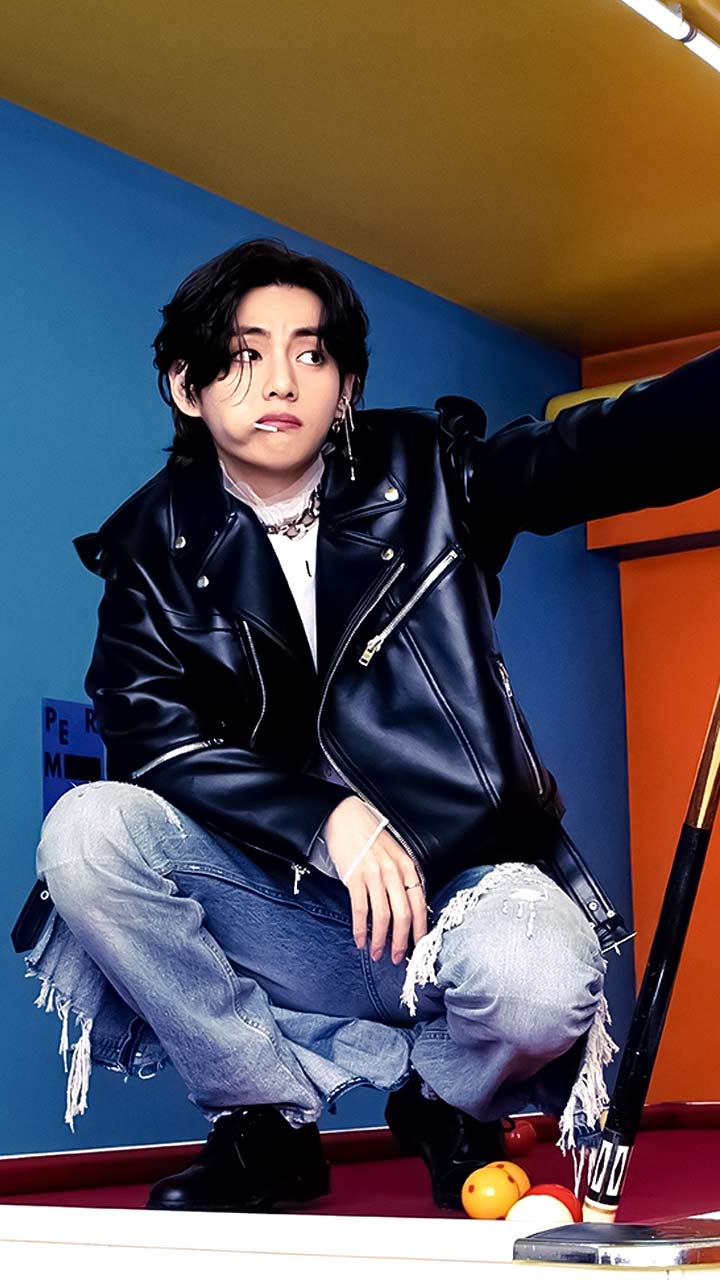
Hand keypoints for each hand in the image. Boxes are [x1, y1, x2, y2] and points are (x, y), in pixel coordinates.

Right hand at [324, 796, 427, 964]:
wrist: (346, 818)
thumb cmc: (370, 838)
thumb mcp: (394, 854)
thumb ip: (401, 878)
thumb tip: (407, 910)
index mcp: (407, 866)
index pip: (419, 904)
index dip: (419, 930)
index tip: (418, 948)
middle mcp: (393, 872)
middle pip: (402, 915)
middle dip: (401, 942)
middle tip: (397, 958)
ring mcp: (373, 874)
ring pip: (382, 916)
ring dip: (380, 940)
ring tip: (376, 953)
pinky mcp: (354, 877)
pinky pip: (360, 909)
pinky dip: (360, 929)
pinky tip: (360, 940)